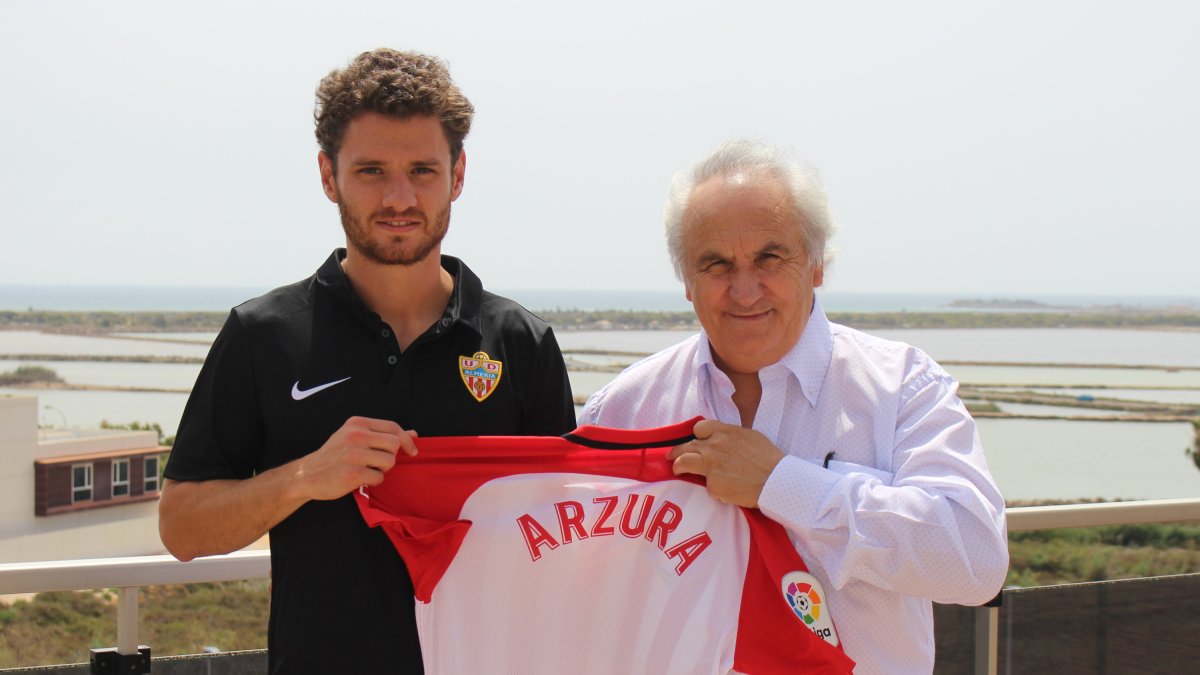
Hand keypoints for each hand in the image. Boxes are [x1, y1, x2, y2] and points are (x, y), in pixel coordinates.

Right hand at [293, 416, 417, 500]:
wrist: (306, 475)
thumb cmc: (335, 456)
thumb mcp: (354, 437)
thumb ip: (382, 434)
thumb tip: (413, 434)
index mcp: (357, 424)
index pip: (392, 427)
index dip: (406, 439)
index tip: (413, 451)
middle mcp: (355, 435)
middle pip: (394, 444)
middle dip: (391, 456)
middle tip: (376, 462)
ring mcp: (354, 454)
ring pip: (390, 461)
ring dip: (382, 470)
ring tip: (366, 470)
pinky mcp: (353, 473)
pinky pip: (379, 477)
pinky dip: (373, 481)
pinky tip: (359, 479)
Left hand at [666, 419, 784, 507]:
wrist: (776, 480)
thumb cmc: (769, 458)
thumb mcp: (751, 436)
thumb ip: (733, 436)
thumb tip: (725, 440)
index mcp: (725, 432)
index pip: (699, 428)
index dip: (696, 436)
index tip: (695, 441)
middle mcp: (713, 446)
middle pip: (687, 446)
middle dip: (677, 451)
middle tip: (672, 456)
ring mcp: (711, 465)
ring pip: (684, 463)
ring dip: (678, 466)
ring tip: (677, 469)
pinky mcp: (712, 484)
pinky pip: (707, 485)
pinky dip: (713, 487)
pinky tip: (722, 489)